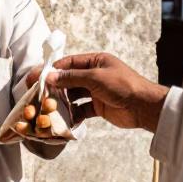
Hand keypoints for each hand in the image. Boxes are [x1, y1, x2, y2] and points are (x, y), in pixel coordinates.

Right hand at [43, 52, 168, 132]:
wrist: (144, 107)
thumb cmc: (122, 85)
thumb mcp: (95, 78)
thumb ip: (71, 78)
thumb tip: (49, 76)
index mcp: (96, 62)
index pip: (70, 63)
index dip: (54, 69)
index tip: (38, 77)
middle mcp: (94, 75)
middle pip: (69, 80)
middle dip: (56, 87)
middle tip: (39, 94)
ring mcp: (96, 92)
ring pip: (74, 96)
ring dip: (63, 102)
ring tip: (50, 108)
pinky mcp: (98, 107)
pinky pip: (81, 109)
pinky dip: (73, 114)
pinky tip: (65, 119)